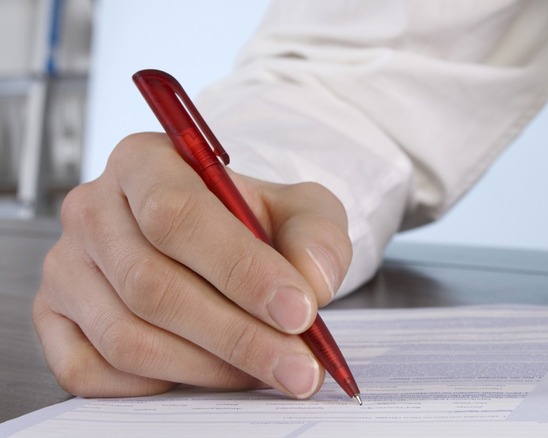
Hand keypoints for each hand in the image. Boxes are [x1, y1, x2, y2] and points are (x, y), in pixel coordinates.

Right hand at [33, 132, 351, 397]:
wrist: (221, 239)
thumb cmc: (255, 222)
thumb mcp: (303, 211)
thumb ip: (317, 237)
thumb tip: (310, 284)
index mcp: (144, 161)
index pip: (177, 215)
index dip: (241, 270)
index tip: (299, 312)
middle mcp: (92, 210)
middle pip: (151, 285)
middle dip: (237, 336)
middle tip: (297, 365)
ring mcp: (66, 267)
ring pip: (127, 338)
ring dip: (208, 368)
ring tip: (267, 370)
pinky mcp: (54, 318)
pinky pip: (91, 371)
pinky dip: (157, 386)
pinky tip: (209, 374)